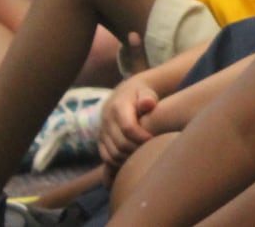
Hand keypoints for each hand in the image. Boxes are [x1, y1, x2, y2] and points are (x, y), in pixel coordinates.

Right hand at [99, 36, 157, 169]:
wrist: (124, 94)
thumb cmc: (141, 94)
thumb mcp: (146, 91)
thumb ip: (148, 97)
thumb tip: (148, 103)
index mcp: (118, 108)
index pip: (128, 128)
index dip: (141, 137)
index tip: (154, 139)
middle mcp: (107, 121)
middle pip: (120, 143)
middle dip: (137, 149)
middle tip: (152, 150)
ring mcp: (102, 132)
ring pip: (113, 153)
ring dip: (128, 158)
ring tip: (144, 155)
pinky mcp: (101, 140)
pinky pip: (106, 157)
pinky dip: (119, 162)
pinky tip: (133, 160)